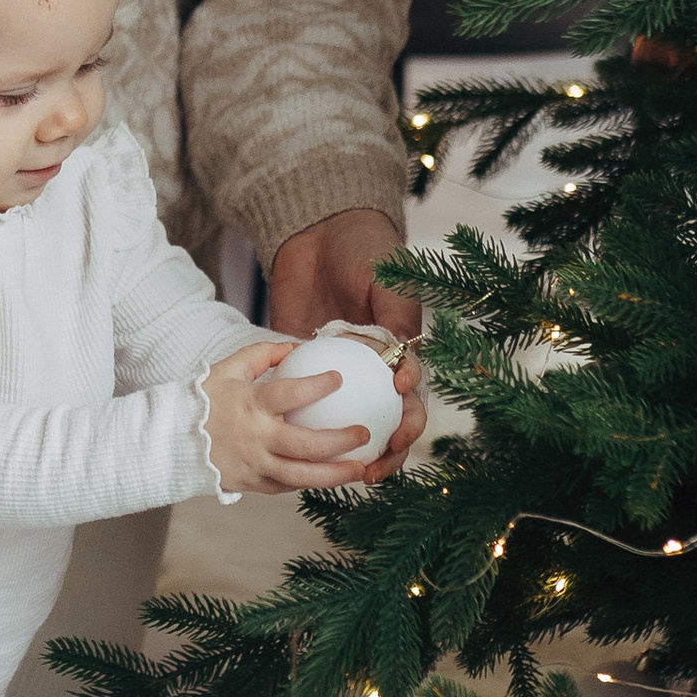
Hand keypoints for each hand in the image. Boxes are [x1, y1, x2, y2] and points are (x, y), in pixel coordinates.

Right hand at [202, 340, 377, 497]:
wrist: (169, 441)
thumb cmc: (200, 401)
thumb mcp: (227, 369)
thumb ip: (262, 354)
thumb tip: (296, 347)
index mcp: (250, 404)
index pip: (291, 394)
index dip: (318, 385)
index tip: (339, 378)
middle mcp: (255, 437)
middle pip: (305, 444)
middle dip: (339, 440)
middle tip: (363, 433)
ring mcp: (254, 464)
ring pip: (301, 476)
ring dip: (334, 474)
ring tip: (359, 469)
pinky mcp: (250, 484)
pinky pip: (285, 486)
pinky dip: (308, 482)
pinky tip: (328, 477)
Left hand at [265, 207, 426, 481]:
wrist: (319, 226)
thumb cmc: (365, 250)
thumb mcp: (390, 282)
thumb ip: (400, 323)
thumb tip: (407, 373)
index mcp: (398, 353)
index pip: (409, 400)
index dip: (409, 423)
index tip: (396, 435)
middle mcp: (369, 367)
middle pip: (379, 420)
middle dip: (382, 452)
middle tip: (369, 469)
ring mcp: (335, 367)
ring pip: (340, 417)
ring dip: (339, 447)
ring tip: (332, 470)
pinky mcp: (300, 359)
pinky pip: (301, 394)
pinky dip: (298, 417)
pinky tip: (288, 438)